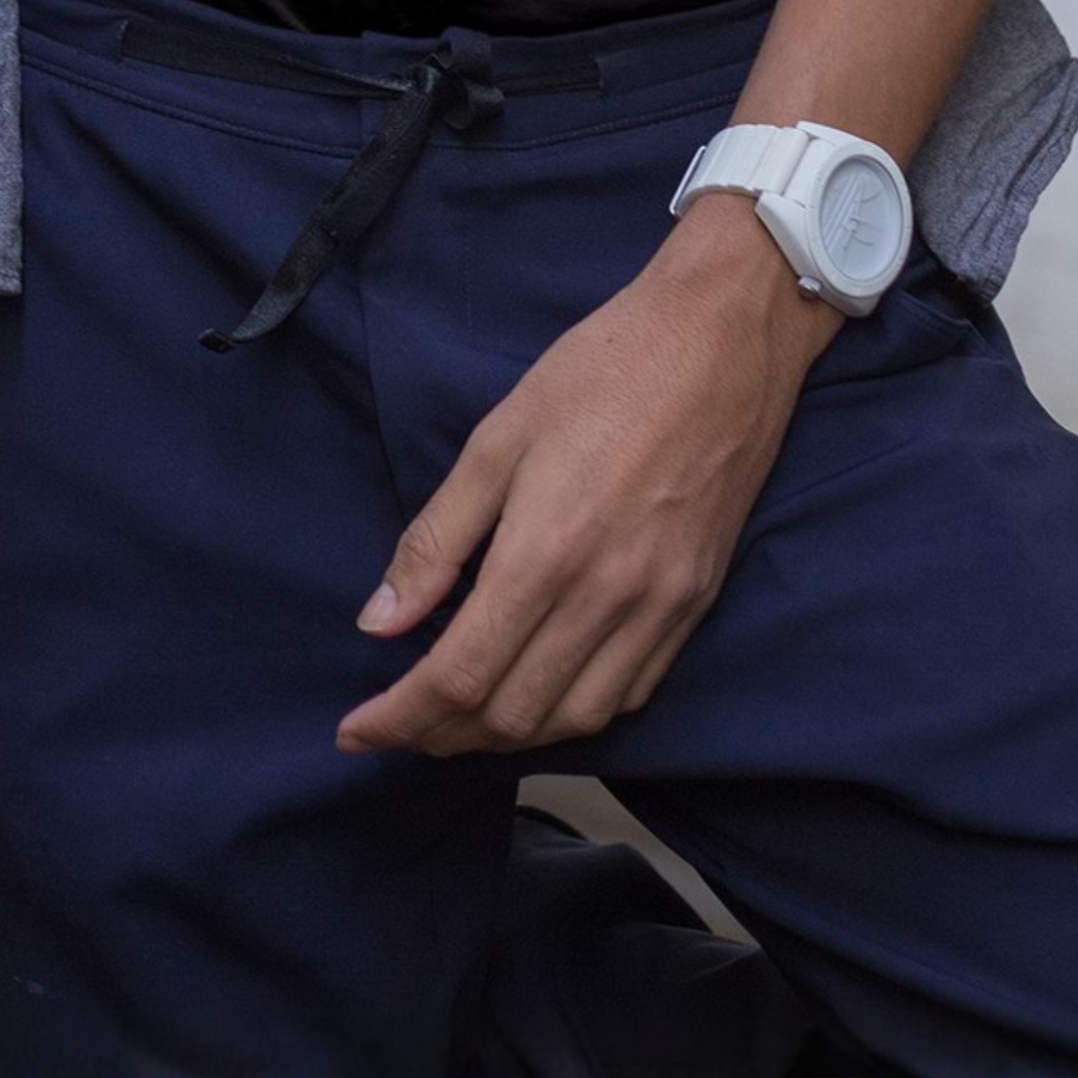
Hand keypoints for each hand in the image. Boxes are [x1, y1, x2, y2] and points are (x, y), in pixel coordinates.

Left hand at [336, 192, 838, 759]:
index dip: (399, 719)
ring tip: (459, 719)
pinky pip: (631, 693)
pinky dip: (575, 713)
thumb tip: (380, 622)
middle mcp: (607, 596)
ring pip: (574, 720)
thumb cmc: (602, 371)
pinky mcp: (696, 603)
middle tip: (398, 722)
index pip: (459, 678)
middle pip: (512, 715)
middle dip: (441, 735)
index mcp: (546, 550)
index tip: (356, 732)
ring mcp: (661, 607)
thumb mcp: (498, 437)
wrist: (722, 340)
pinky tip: (542, 691)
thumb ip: (436, 538)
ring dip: (507, 736)